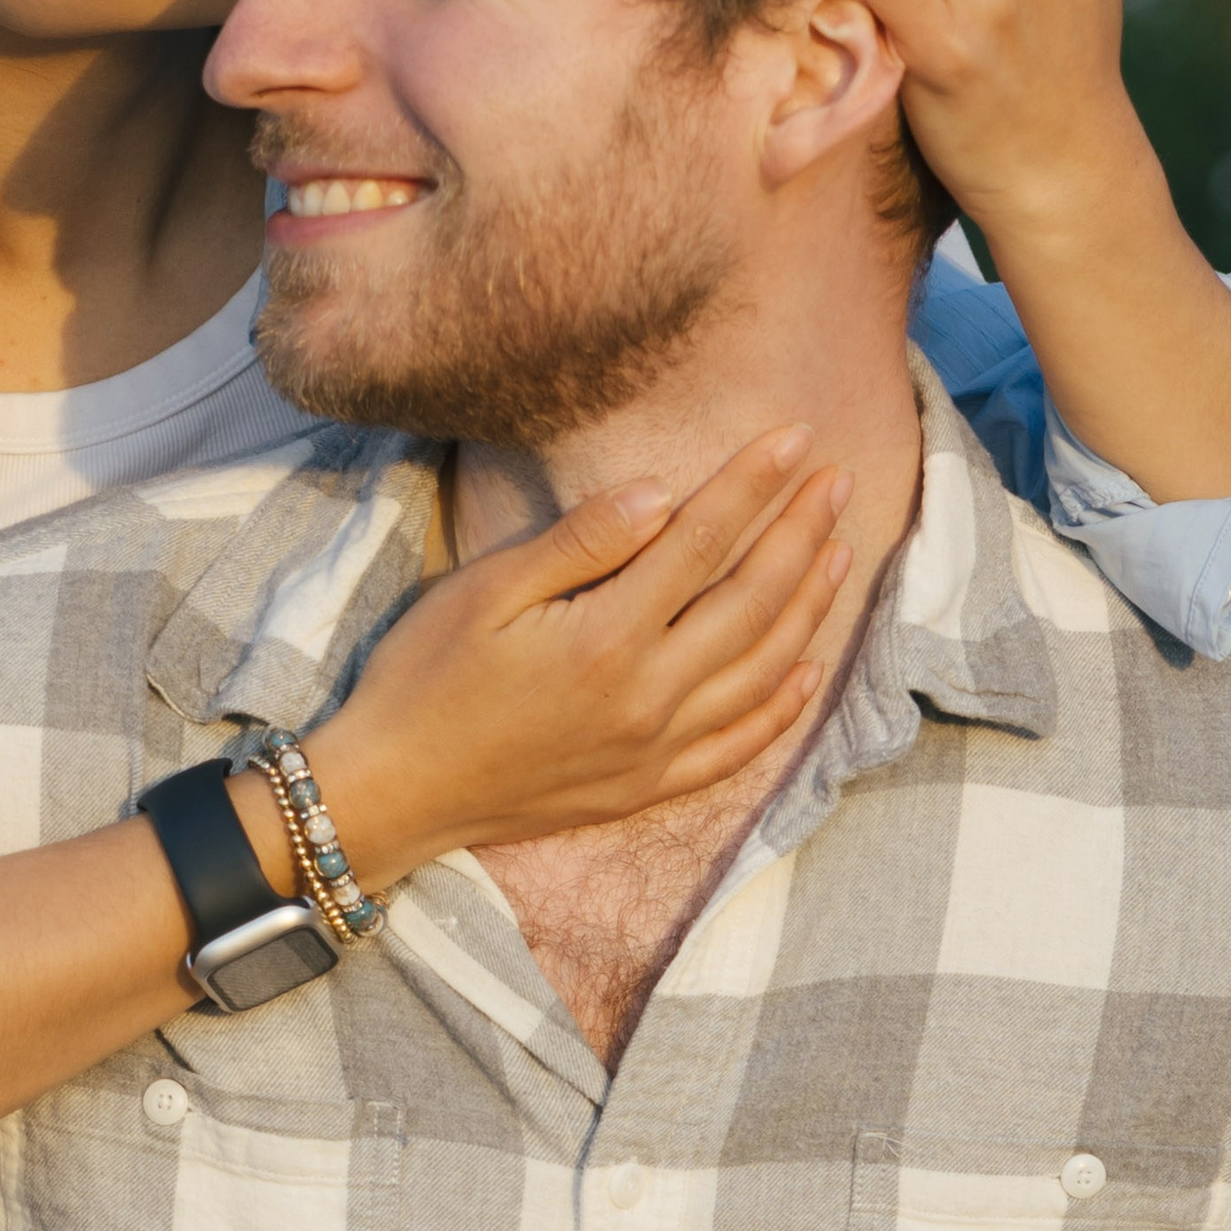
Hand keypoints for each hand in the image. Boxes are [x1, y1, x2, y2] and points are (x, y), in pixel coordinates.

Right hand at [312, 428, 853, 877]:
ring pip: (762, 671)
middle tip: (839, 480)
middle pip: (752, 602)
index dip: (754, 485)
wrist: (390, 793)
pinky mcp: (645, 789)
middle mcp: (648, 698)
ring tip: (840, 552)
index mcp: (607, 639)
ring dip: (810, 607)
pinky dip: (783, 707)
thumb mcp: (486, 592)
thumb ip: (581, 543)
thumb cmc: (423, 679)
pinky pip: (737, 747)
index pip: (703, 542)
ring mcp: (654, 751)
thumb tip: (661, 493)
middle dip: (801, 534)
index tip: (795, 436)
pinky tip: (809, 669)